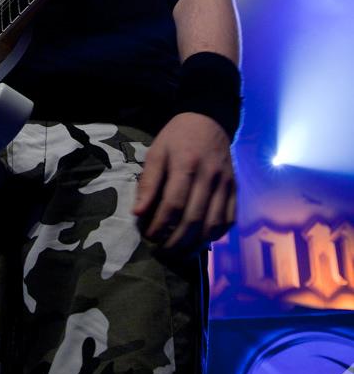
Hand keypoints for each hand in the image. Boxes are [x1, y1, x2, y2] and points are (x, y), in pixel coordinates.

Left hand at [133, 112, 235, 253]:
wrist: (209, 120)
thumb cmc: (177, 137)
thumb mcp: (157, 151)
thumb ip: (148, 182)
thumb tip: (138, 213)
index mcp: (186, 164)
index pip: (173, 204)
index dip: (160, 225)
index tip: (148, 236)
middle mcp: (209, 176)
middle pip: (194, 219)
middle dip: (175, 241)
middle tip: (161, 251)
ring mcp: (225, 184)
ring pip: (213, 224)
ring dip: (195, 245)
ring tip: (179, 253)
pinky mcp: (235, 189)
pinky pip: (229, 220)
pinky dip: (215, 236)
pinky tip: (200, 242)